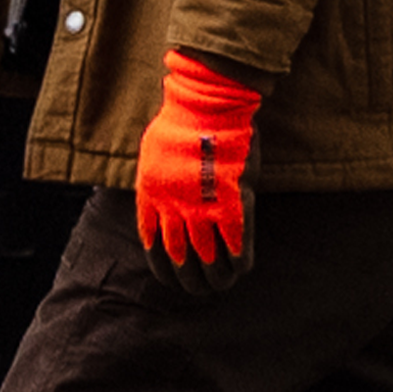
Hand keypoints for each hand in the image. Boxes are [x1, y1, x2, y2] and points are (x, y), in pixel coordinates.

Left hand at [133, 51, 263, 279]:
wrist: (208, 102)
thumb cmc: (182, 120)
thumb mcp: (153, 154)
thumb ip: (157, 182)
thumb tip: (160, 200)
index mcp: (151, 197)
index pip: (153, 246)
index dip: (164, 268)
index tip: (173, 277)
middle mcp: (174, 208)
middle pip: (180, 259)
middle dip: (191, 281)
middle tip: (201, 289)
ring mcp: (203, 207)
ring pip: (208, 260)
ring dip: (216, 279)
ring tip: (222, 286)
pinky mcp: (233, 202)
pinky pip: (236, 246)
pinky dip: (239, 262)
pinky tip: (241, 270)